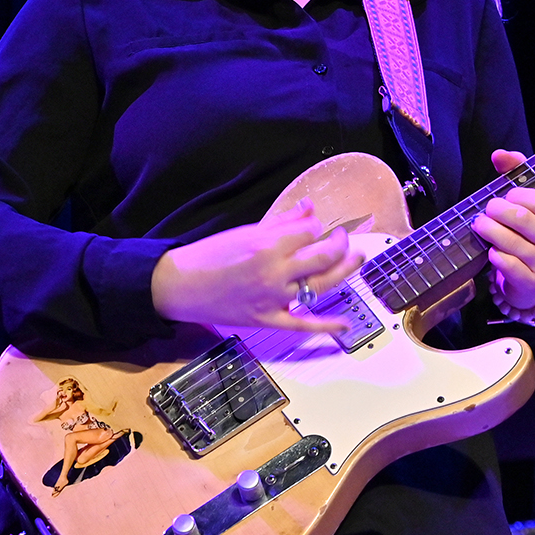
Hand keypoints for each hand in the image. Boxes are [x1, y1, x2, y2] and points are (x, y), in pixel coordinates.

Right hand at [150, 199, 361, 334]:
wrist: (178, 287)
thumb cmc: (206, 257)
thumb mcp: (244, 233)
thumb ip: (281, 221)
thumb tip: (308, 207)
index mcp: (266, 246)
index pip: (310, 231)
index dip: (317, 226)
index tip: (315, 226)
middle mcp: (274, 272)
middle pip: (324, 256)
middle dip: (340, 244)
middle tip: (343, 239)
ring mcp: (273, 298)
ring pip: (322, 285)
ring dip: (345, 272)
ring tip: (356, 259)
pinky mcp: (267, 320)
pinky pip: (304, 324)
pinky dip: (327, 326)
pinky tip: (345, 324)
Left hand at [471, 149, 534, 311]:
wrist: (530, 281)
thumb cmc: (526, 234)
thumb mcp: (526, 204)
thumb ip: (515, 174)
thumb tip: (499, 154)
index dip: (517, 196)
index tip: (506, 196)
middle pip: (523, 220)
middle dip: (497, 211)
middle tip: (487, 210)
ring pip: (512, 242)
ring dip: (489, 230)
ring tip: (480, 224)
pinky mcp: (531, 281)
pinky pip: (507, 263)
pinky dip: (494, 254)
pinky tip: (491, 251)